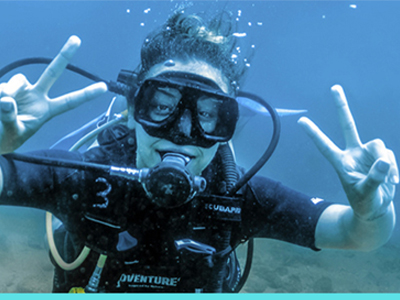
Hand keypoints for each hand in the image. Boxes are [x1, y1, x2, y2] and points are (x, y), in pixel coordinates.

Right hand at [0, 35, 107, 152]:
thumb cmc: (6, 139)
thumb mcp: (12, 132)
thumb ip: (10, 116)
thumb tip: (7, 99)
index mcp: (46, 111)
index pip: (70, 101)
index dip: (87, 94)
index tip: (104, 87)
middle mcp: (37, 96)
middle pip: (53, 72)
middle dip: (64, 55)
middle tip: (77, 39)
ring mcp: (22, 90)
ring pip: (19, 80)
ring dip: (10, 90)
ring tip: (3, 104)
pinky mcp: (6, 87)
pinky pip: (3, 85)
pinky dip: (0, 92)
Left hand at [298, 85, 397, 219]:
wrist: (377, 208)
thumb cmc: (365, 203)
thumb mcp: (366, 193)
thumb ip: (375, 178)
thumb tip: (385, 160)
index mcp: (341, 162)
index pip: (324, 145)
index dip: (314, 133)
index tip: (300, 121)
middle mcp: (353, 153)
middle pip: (348, 125)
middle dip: (342, 106)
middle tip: (334, 87)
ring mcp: (368, 153)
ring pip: (380, 146)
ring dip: (386, 164)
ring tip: (388, 182)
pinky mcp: (382, 157)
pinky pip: (390, 156)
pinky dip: (394, 169)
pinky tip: (393, 182)